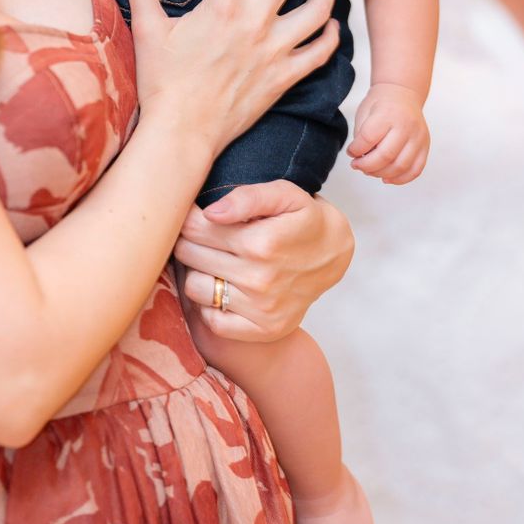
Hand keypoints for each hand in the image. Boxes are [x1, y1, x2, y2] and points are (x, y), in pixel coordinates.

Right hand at [124, 0, 338, 158]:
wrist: (182, 133)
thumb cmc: (162, 82)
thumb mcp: (148, 27)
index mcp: (223, 5)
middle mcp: (257, 22)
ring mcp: (276, 50)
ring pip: (319, 8)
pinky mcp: (285, 78)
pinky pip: (321, 51)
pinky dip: (331, 34)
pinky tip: (330, 24)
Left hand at [173, 181, 353, 341]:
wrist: (334, 253)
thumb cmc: (303, 218)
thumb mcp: (284, 194)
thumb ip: (247, 197)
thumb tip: (211, 213)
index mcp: (261, 243)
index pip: (193, 228)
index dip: (189, 217)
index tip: (197, 215)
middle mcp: (260, 279)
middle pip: (189, 255)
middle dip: (189, 241)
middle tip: (204, 236)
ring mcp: (262, 309)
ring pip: (194, 288)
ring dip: (198, 271)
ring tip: (214, 260)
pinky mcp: (263, 329)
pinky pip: (213, 321)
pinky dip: (212, 304)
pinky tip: (225, 286)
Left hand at [347, 83, 428, 183]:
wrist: (403, 93)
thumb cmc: (381, 104)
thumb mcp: (365, 112)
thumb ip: (362, 136)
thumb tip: (361, 160)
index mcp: (387, 114)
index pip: (368, 138)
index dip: (355, 150)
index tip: (351, 152)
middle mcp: (406, 126)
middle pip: (385, 156)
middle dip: (366, 165)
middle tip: (357, 165)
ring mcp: (418, 137)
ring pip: (400, 166)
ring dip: (381, 174)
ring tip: (369, 171)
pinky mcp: (425, 146)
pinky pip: (415, 170)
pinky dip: (400, 179)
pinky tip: (386, 178)